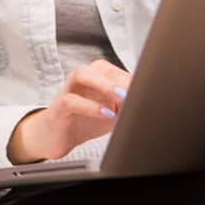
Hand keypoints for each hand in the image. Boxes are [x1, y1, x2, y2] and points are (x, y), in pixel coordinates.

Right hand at [7, 59, 131, 163]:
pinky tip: (105, 114)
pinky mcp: (59, 107)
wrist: (58, 137)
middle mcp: (81, 79)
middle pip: (99, 67)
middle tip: (135, 90)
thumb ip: (124, 106)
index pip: (115, 70)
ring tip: (120, 96)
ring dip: (104, 84)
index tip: (146, 88)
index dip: (131, 78)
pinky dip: (91, 107)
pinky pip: (72, 101)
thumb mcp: (111, 114)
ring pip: (81, 74)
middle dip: (120, 78)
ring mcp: (68, 90)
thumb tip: (143, 102)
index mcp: (95, 77)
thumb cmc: (84, 121)